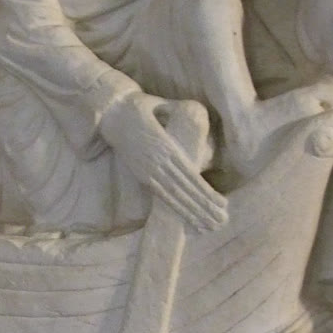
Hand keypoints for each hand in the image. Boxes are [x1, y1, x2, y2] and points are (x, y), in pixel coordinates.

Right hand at [99, 94, 227, 231]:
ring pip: (172, 196)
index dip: (205, 192)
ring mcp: (148, 170)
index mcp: (164, 146)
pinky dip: (175, 208)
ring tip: (208, 227)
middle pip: (183, 190)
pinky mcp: (142, 175)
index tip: (221, 204)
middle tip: (221, 223)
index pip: (189, 175)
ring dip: (191, 213)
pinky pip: (160, 195)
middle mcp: (156, 162)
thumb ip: (179, 112)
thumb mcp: (161, 106)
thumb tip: (199, 113)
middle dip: (203, 208)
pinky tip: (187, 218)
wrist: (111, 113)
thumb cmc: (140, 107)